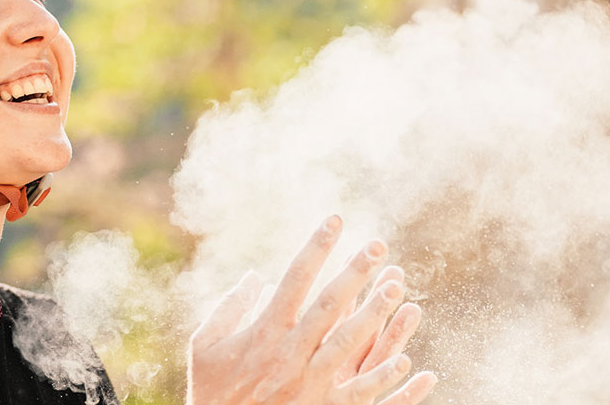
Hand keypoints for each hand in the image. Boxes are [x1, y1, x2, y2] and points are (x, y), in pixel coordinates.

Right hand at [187, 215, 436, 403]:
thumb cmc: (211, 389)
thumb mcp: (204, 344)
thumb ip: (228, 308)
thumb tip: (255, 276)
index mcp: (264, 331)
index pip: (296, 278)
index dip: (316, 247)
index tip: (335, 221)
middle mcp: (290, 352)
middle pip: (330, 304)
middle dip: (355, 272)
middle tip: (378, 246)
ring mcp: (309, 381)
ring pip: (349, 342)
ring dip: (374, 314)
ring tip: (396, 288)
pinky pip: (358, 392)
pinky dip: (382, 379)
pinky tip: (405, 361)